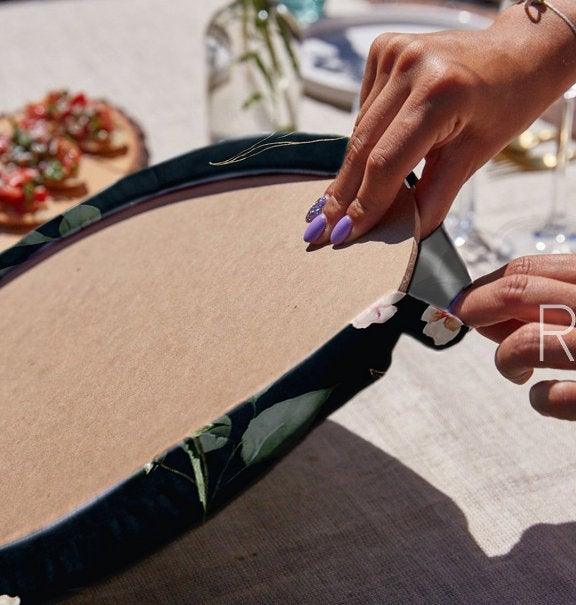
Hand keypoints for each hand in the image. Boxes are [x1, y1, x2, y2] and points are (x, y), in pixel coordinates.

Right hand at [303, 4, 575, 244]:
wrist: (517, 54)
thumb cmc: (504, 106)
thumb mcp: (474, 156)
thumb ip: (434, 197)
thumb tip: (400, 233)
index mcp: (439, 93)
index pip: (385, 163)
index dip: (363, 204)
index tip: (341, 235)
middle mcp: (410, 65)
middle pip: (363, 147)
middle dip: (343, 194)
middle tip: (319, 229)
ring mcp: (394, 51)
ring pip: (359, 130)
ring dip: (350, 170)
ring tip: (334, 205)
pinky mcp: (384, 47)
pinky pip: (364, 108)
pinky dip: (364, 138)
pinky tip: (369, 154)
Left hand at [450, 255, 575, 420]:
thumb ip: (547, 304)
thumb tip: (484, 317)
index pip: (528, 270)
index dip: (483, 287)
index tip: (462, 301)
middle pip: (516, 293)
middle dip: (475, 308)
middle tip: (461, 321)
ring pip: (525, 342)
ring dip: (508, 359)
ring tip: (519, 371)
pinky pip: (552, 397)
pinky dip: (543, 399)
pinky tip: (548, 396)